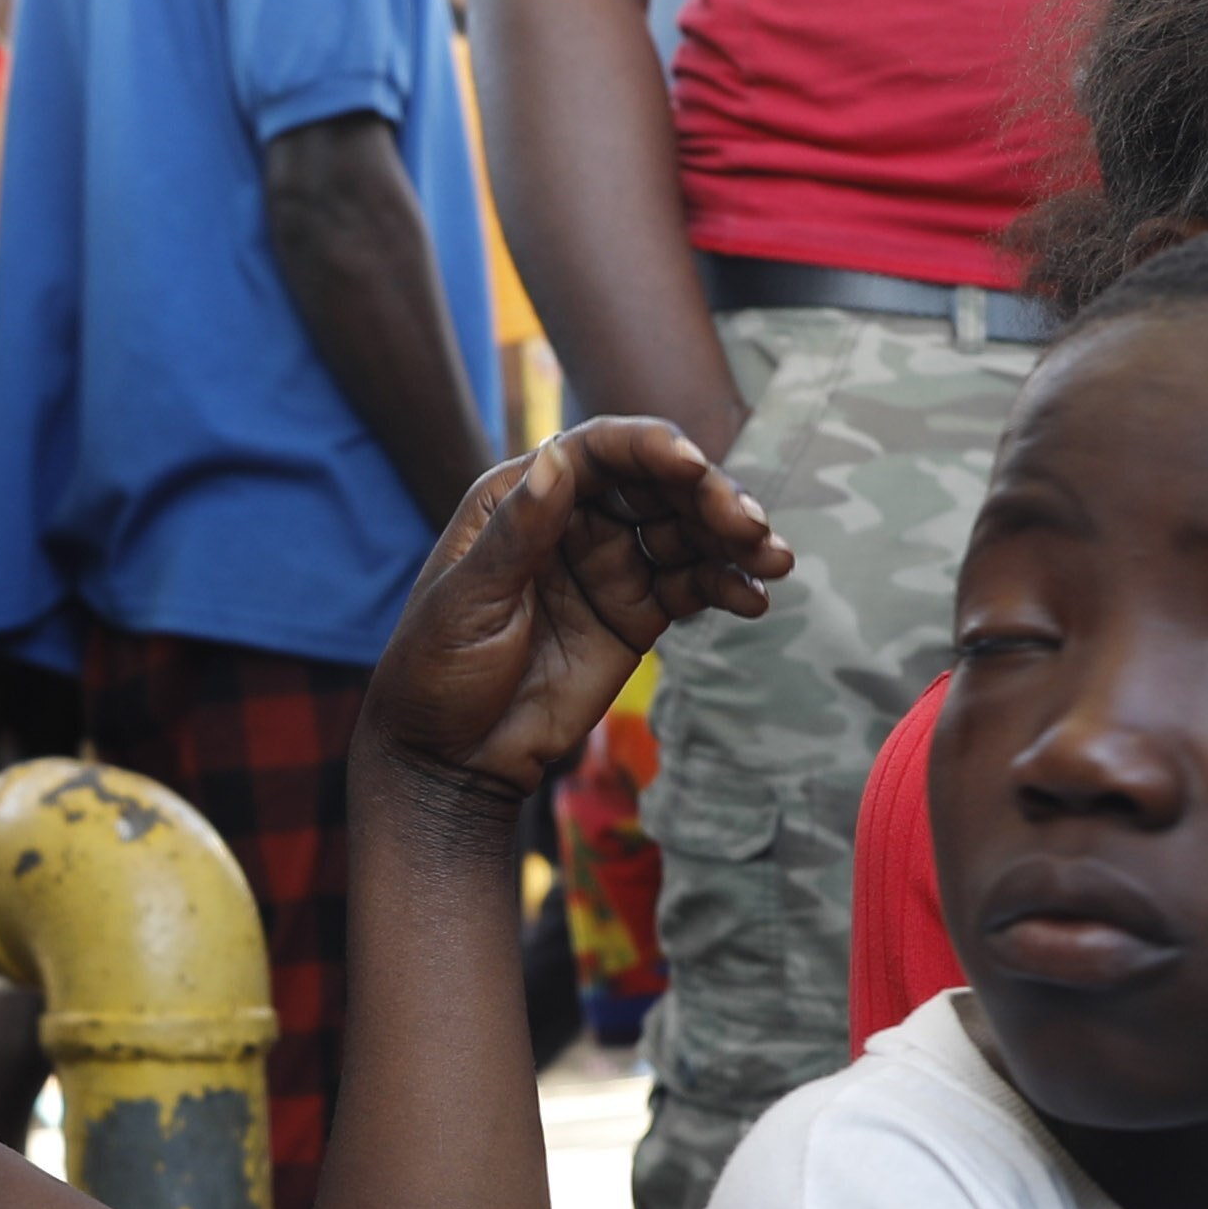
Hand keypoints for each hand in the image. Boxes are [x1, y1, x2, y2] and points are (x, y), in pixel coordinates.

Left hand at [364, 422, 788, 799]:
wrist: (450, 759)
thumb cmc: (434, 673)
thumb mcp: (467, 601)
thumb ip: (519, 534)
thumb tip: (558, 456)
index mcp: (521, 497)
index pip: (596, 451)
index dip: (649, 448)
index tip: (691, 466)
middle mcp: (573, 519)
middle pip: (654, 485)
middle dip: (708, 496)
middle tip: (748, 526)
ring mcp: (609, 564)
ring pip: (684, 531)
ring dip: (733, 538)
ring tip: (773, 560)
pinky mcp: (636, 613)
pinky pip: (691, 585)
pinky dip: (727, 586)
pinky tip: (754, 599)